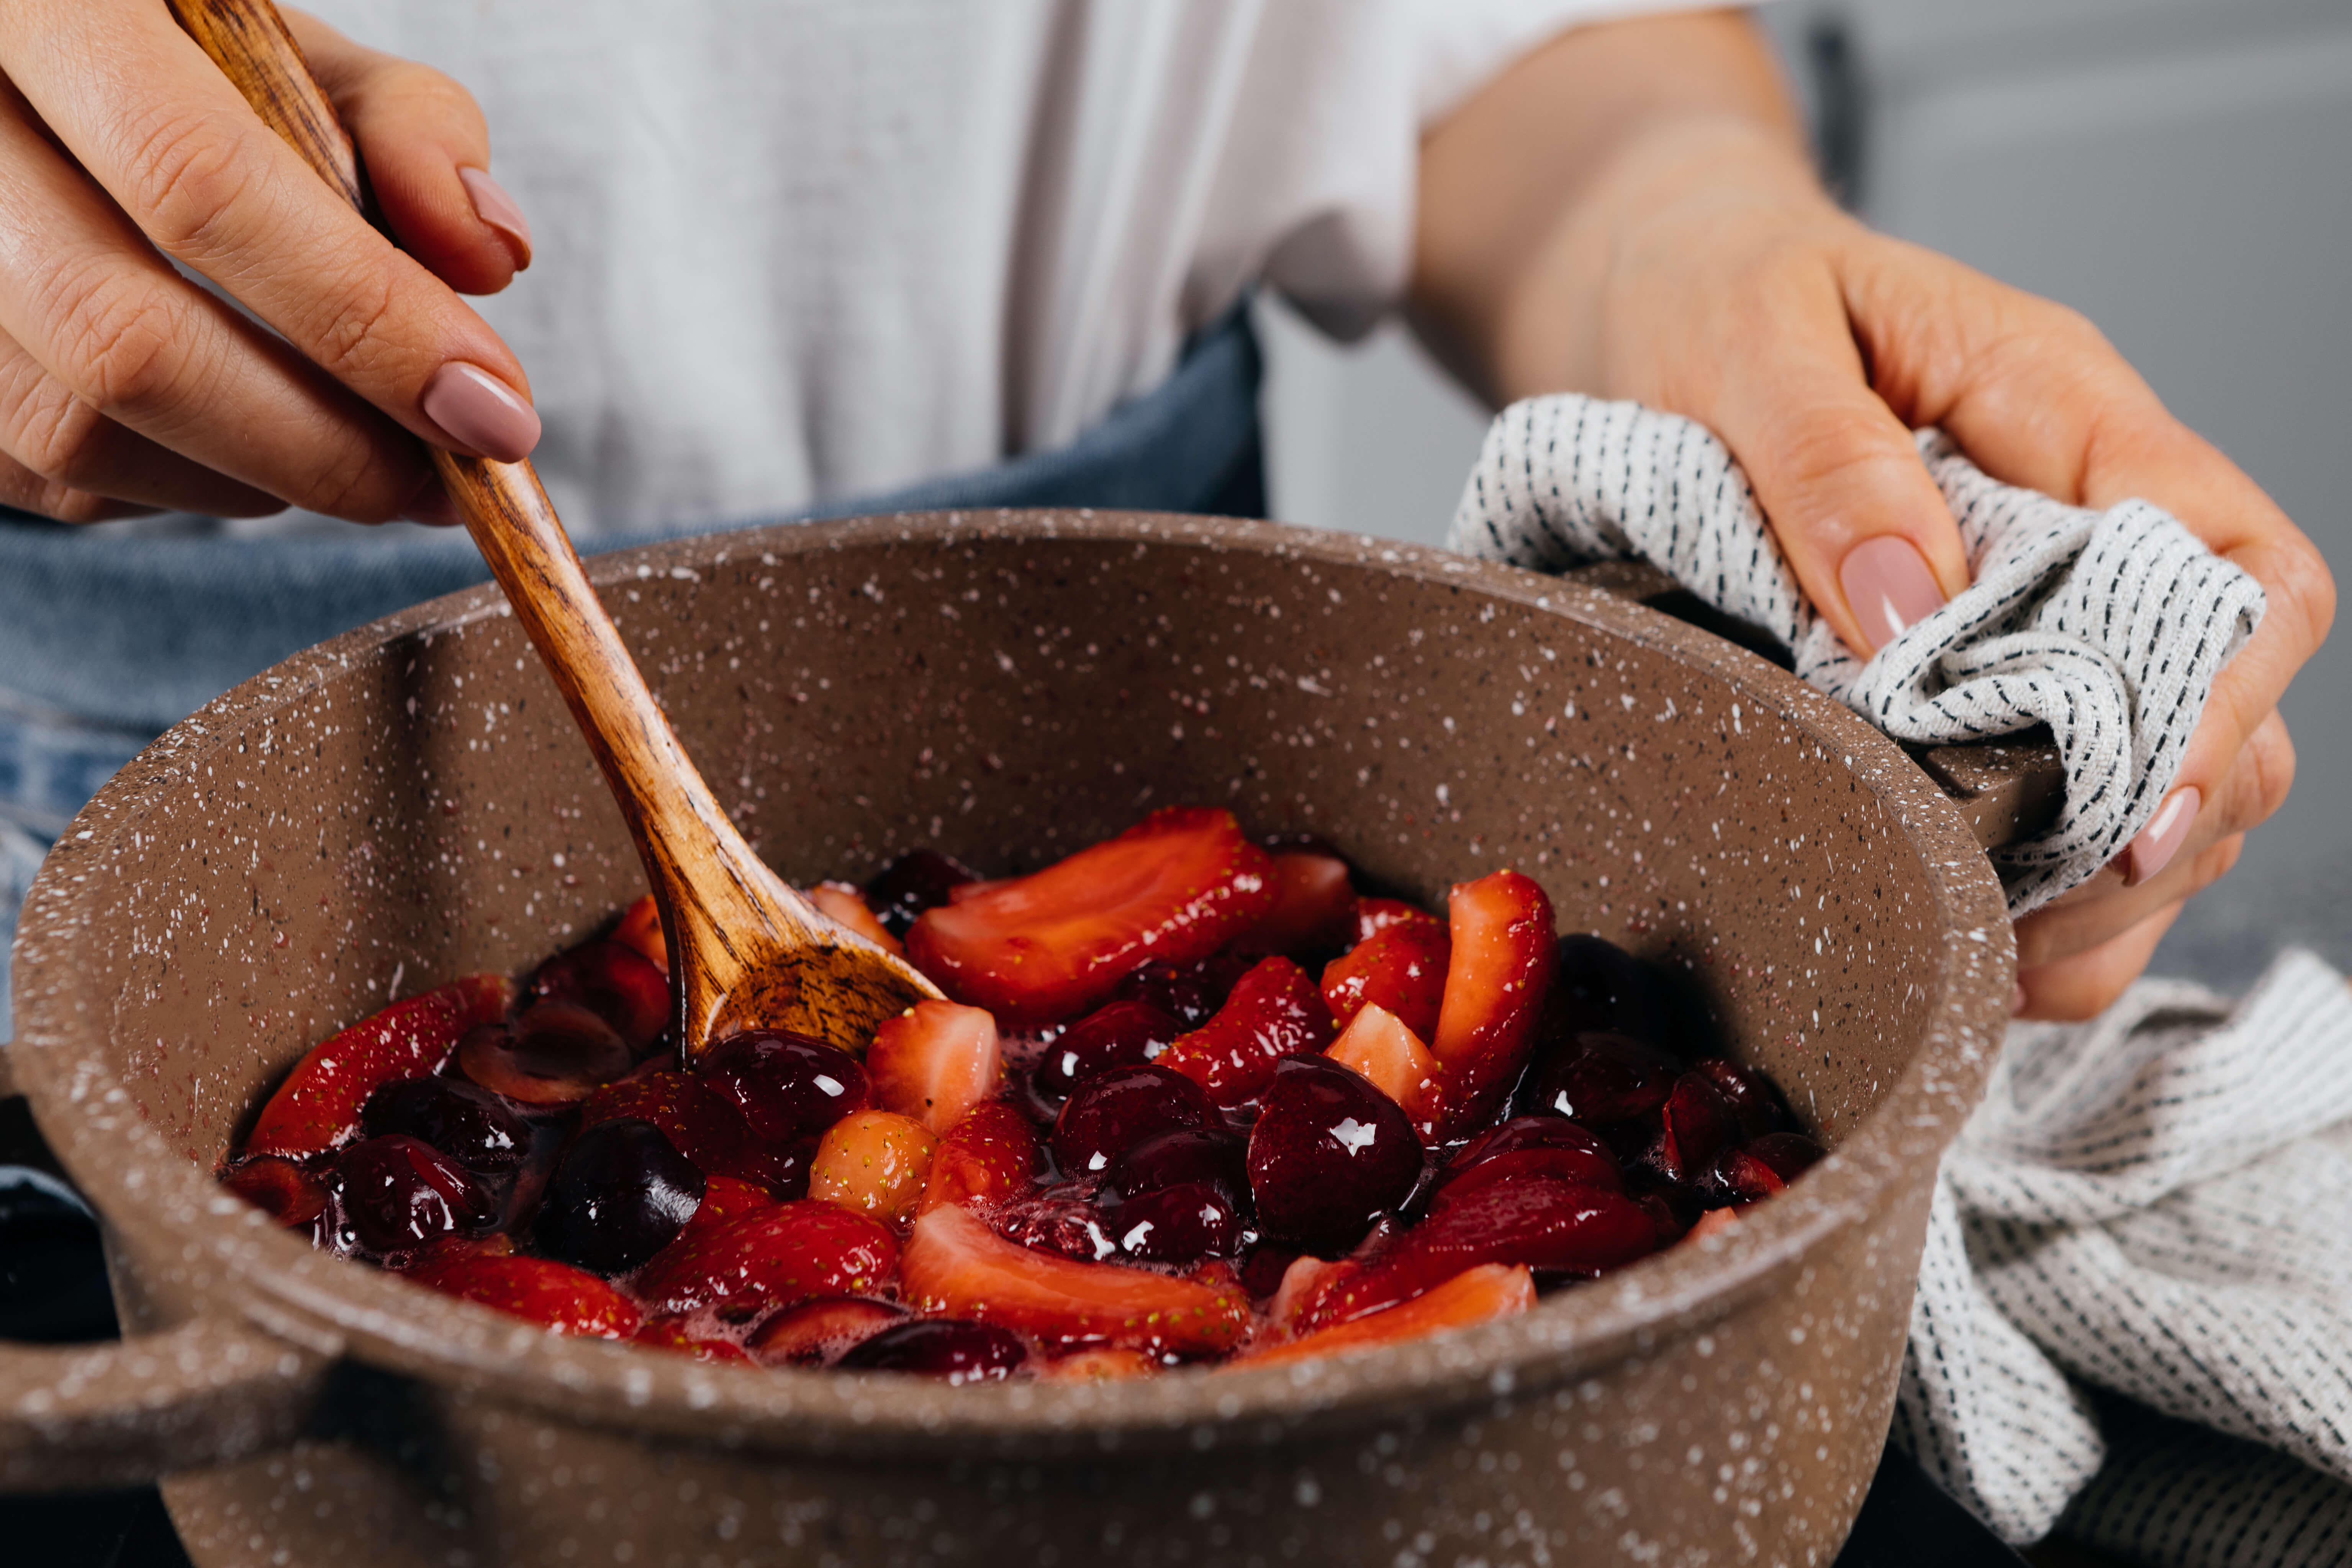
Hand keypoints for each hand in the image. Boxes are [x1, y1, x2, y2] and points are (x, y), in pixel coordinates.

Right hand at [0, 1, 536, 524]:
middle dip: (325, 445)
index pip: (200, 184)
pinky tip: (254, 444)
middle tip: (451, 480)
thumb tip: (492, 256)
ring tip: (370, 461)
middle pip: (128, 341)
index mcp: (47, 12)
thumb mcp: (285, 53)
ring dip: (261, 480)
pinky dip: (184, 485)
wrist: (33, 88)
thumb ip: (406, 131)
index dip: (363, 315)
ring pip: (80, 433)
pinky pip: (51, 477)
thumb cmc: (175, 67)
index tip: (492, 408)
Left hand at [1412, 12, 2333, 1018]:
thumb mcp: (1748, 339)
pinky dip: (2037, 888)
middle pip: (2223, 697)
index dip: (2219, 699)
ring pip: (2157, 774)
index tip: (2132, 809)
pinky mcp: (1968, 670)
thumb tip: (1908, 606)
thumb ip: (1829, 463)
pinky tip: (1972, 939)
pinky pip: (2056, 794)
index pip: (2234, 567)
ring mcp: (2035, 603)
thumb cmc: (1712, 293)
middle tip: (2038, 924)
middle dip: (2162, 828)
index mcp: (2064, 412)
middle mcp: (2080, 517)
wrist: (1653, 292)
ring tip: (1998, 957)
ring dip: (2104, 887)